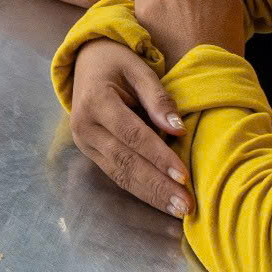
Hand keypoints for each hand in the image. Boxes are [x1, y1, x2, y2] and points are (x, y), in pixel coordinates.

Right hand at [67, 39, 190, 217]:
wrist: (85, 62)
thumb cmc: (116, 63)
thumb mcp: (138, 68)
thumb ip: (158, 97)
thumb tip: (178, 129)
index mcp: (95, 101)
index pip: (132, 135)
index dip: (158, 156)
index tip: (183, 175)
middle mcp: (85, 127)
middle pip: (125, 162)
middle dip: (158, 185)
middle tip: (185, 204)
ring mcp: (85, 144)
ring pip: (120, 175)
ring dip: (151, 195)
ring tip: (178, 210)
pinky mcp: (91, 154)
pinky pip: (117, 176)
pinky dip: (141, 190)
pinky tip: (162, 201)